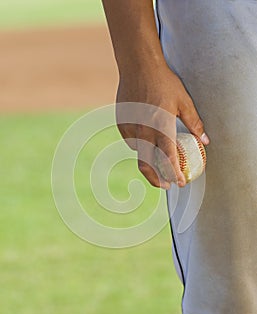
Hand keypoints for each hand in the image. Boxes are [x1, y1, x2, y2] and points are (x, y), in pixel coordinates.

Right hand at [116, 63, 209, 188]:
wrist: (138, 67)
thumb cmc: (163, 82)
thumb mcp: (184, 101)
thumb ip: (194, 123)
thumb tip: (204, 140)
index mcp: (161, 126)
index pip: (168, 158)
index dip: (174, 174)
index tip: (180, 183)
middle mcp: (144, 131)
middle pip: (146, 165)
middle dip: (157, 179)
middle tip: (166, 185)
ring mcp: (130, 128)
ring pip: (139, 153)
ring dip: (149, 162)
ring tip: (158, 162)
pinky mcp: (121, 124)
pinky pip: (131, 142)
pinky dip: (140, 146)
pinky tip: (147, 141)